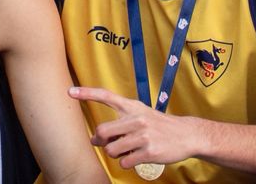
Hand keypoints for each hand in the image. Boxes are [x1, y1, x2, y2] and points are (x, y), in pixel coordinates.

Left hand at [70, 86, 199, 169]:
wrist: (186, 134)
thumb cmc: (159, 125)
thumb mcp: (141, 114)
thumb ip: (120, 122)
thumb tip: (96, 139)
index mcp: (132, 107)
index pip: (106, 96)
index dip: (86, 93)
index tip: (69, 91)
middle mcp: (136, 119)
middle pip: (102, 132)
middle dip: (100, 141)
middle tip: (106, 144)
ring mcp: (143, 136)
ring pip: (111, 150)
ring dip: (115, 154)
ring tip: (127, 151)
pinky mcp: (149, 152)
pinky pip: (124, 162)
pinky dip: (126, 163)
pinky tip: (136, 158)